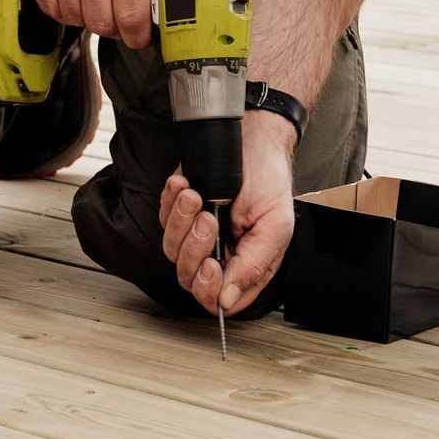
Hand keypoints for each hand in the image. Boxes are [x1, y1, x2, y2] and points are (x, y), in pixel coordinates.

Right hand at [19, 0, 153, 49]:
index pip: (131, 17)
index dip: (138, 37)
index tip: (140, 38)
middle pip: (101, 23)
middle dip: (114, 27)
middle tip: (118, 17)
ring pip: (74, 18)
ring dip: (87, 18)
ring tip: (96, 1)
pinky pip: (49, 6)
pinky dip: (62, 9)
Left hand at [157, 113, 295, 315]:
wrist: (254, 138)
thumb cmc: (269, 180)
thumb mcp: (275, 226)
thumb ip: (254, 267)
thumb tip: (226, 300)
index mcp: (246, 265)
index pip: (219, 299)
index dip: (209, 290)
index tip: (212, 265)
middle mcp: (219, 253)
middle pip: (189, 277)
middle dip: (194, 248)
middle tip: (209, 218)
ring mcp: (197, 234)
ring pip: (172, 249)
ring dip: (181, 221)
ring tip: (197, 196)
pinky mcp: (180, 211)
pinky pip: (163, 217)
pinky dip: (171, 200)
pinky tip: (184, 185)